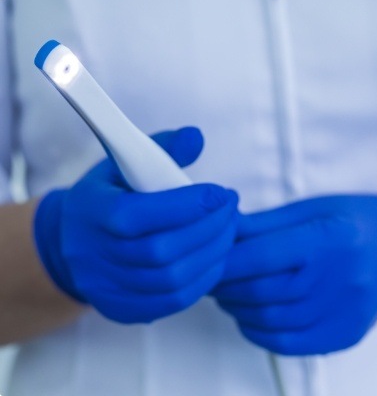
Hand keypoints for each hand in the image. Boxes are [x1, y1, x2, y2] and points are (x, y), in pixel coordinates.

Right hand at [35, 127, 238, 323]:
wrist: (74, 242)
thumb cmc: (109, 196)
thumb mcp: (124, 163)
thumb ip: (162, 148)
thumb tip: (196, 137)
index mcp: (90, 212)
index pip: (138, 215)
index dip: (186, 205)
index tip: (220, 193)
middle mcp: (93, 255)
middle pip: (161, 252)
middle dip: (209, 229)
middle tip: (231, 210)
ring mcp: (107, 288)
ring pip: (172, 280)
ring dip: (212, 254)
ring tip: (229, 231)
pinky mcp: (122, 309)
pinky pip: (173, 302)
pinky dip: (203, 280)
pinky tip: (216, 257)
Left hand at [213, 188, 376, 354]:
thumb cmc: (353, 220)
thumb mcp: (310, 209)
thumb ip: (264, 224)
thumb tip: (221, 232)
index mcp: (328, 239)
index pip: (261, 256)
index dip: (225, 261)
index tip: (206, 259)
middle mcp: (339, 279)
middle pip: (261, 292)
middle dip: (225, 286)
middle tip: (210, 277)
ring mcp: (344, 312)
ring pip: (270, 321)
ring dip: (237, 309)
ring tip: (227, 295)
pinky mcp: (345, 335)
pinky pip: (289, 344)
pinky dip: (259, 333)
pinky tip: (250, 317)